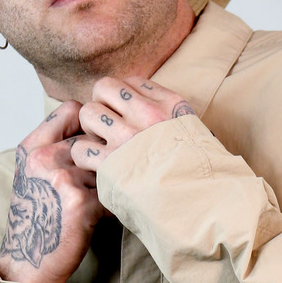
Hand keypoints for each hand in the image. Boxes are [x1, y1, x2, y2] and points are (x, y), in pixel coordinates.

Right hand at [0, 101, 104, 282]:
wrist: (28, 259)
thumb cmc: (38, 214)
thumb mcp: (34, 171)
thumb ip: (57, 144)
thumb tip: (100, 123)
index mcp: (32, 146)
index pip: (72, 109)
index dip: (89, 122)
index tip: (92, 142)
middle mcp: (44, 158)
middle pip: (93, 139)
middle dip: (100, 160)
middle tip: (93, 184)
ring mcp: (62, 178)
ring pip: (106, 165)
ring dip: (107, 183)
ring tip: (93, 202)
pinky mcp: (80, 202)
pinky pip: (111, 191)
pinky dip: (110, 205)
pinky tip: (96, 218)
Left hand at [72, 76, 195, 170]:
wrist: (200, 200)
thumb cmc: (200, 172)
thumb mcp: (195, 131)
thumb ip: (173, 116)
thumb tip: (150, 110)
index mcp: (170, 104)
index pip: (132, 81)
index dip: (122, 97)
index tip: (126, 114)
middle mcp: (146, 115)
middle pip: (103, 87)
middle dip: (100, 104)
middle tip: (108, 125)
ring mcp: (127, 138)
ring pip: (88, 112)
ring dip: (90, 128)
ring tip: (101, 143)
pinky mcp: (110, 164)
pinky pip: (81, 148)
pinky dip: (84, 156)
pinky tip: (96, 165)